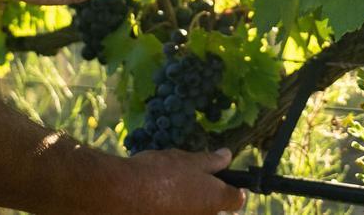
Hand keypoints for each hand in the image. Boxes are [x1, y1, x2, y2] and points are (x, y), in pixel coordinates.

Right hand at [120, 148, 245, 214]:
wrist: (125, 193)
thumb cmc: (161, 173)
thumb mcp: (189, 160)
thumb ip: (212, 160)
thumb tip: (228, 155)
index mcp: (215, 199)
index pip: (237, 199)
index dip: (234, 187)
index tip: (225, 178)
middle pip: (217, 211)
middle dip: (211, 201)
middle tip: (194, 184)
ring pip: (197, 212)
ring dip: (192, 204)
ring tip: (175, 188)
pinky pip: (180, 212)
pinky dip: (177, 207)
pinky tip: (164, 198)